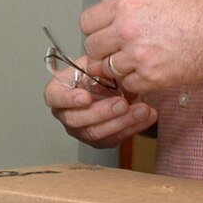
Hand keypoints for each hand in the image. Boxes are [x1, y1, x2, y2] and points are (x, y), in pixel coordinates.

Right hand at [43, 73, 157, 147]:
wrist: (117, 83)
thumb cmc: (101, 71)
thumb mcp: (97, 62)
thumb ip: (97, 66)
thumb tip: (104, 68)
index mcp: (58, 91)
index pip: (54, 98)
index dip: (68, 100)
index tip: (85, 97)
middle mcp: (66, 113)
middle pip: (76, 120)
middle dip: (102, 112)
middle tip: (122, 103)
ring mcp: (81, 130)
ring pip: (96, 134)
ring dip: (122, 122)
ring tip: (142, 110)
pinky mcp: (100, 140)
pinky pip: (114, 139)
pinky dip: (134, 127)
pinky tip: (147, 116)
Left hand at [79, 0, 202, 93]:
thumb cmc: (194, 11)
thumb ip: (125, 7)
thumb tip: (102, 14)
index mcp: (126, 5)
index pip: (86, 23)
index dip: (94, 30)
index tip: (103, 34)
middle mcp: (127, 29)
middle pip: (92, 48)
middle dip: (102, 52)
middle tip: (117, 51)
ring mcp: (138, 55)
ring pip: (107, 69)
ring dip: (117, 68)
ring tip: (136, 61)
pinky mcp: (151, 77)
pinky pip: (128, 85)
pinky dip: (135, 82)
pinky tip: (147, 72)